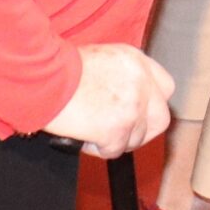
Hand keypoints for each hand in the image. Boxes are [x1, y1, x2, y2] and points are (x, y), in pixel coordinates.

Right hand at [45, 43, 173, 158]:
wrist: (44, 78)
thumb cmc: (60, 67)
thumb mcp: (101, 58)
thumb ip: (121, 75)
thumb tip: (121, 97)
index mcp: (137, 61)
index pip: (165, 88)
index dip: (152, 105)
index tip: (139, 113)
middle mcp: (141, 82)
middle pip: (161, 118)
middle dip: (143, 131)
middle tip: (122, 133)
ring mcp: (132, 107)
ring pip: (136, 138)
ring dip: (116, 141)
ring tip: (93, 132)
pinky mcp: (116, 129)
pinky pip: (115, 151)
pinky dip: (99, 149)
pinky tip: (84, 137)